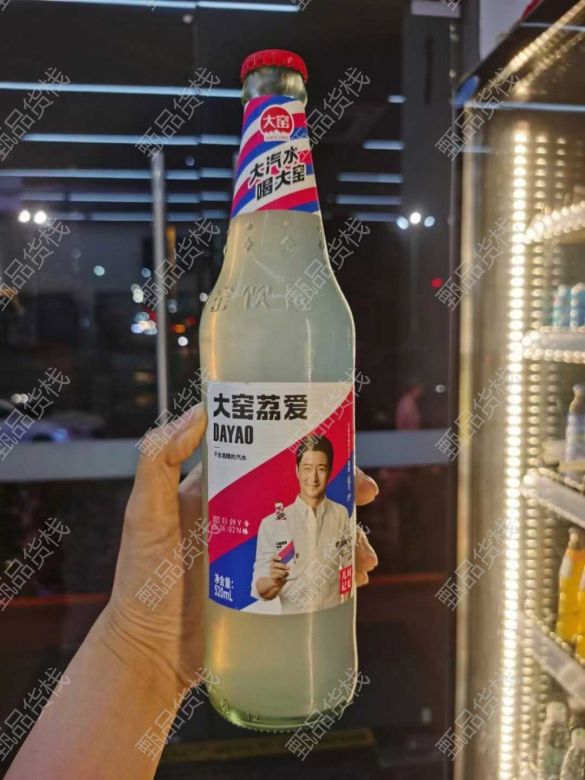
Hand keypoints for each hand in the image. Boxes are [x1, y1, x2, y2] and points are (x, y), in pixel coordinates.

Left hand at [101, 405, 379, 691]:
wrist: (148, 651)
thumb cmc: (140, 578)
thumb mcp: (145, 514)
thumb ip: (159, 460)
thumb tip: (198, 412)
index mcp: (223, 490)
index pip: (271, 457)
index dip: (306, 449)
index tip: (335, 446)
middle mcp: (247, 517)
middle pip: (304, 492)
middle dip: (340, 490)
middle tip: (364, 494)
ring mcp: (262, 554)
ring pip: (316, 532)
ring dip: (347, 535)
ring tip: (365, 555)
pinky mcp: (273, 590)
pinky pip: (315, 573)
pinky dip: (340, 572)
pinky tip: (357, 581)